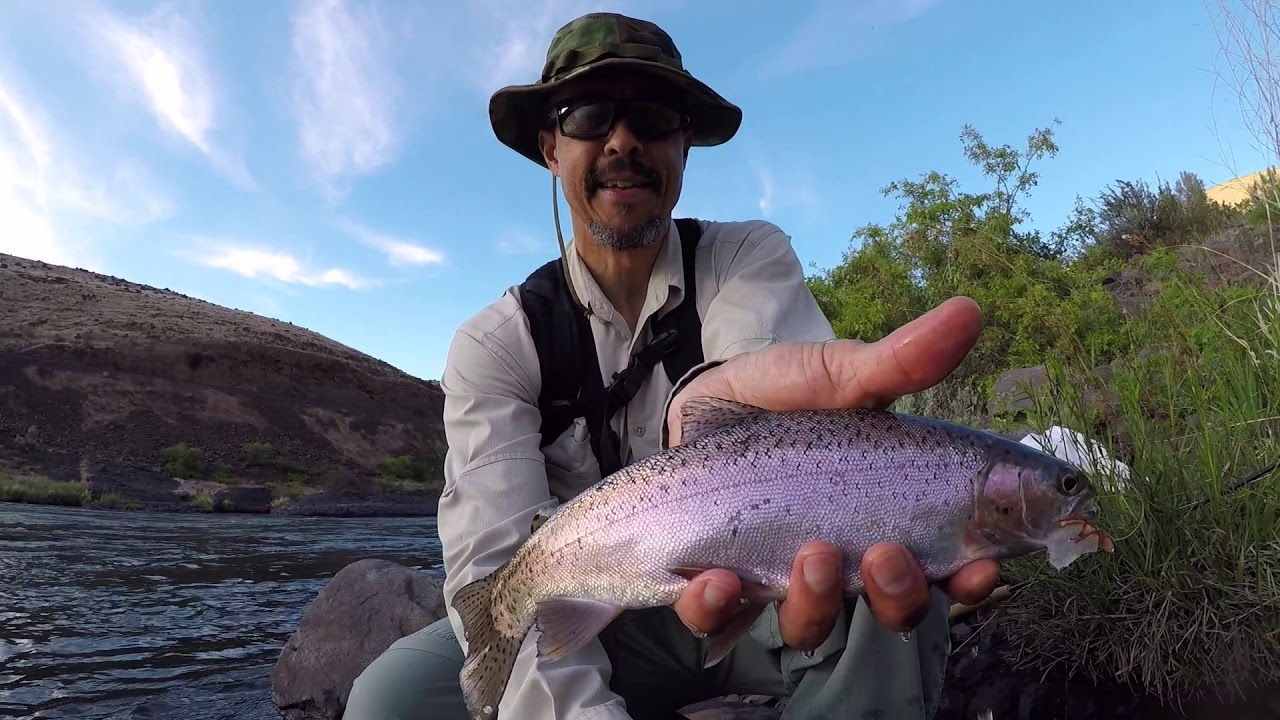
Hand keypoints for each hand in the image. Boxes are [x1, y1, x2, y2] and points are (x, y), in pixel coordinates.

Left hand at [667, 297, 999, 646]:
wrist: (707, 397)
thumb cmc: (787, 391)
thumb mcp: (841, 374)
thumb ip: (898, 361)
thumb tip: (969, 309)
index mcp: (891, 516)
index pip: (950, 567)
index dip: (972, 579)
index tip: (981, 566)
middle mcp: (845, 558)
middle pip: (891, 609)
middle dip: (898, 595)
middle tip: (885, 556)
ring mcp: (779, 575)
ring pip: (812, 625)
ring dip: (818, 603)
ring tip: (812, 556)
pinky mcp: (716, 581)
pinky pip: (717, 619)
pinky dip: (718, 609)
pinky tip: (717, 580)